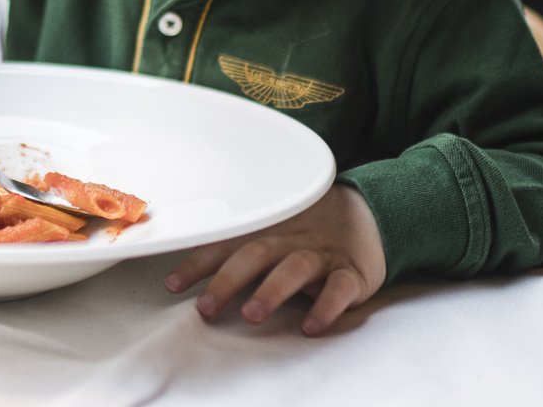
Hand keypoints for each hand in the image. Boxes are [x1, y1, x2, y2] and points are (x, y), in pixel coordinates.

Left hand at [164, 183, 385, 335]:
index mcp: (266, 231)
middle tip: (206, 307)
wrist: (369, 217)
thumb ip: (236, 250)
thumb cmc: (306, 232)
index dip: (198, 264)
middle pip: (256, 254)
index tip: (173, 285)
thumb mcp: (272, 233)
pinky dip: (325, 306)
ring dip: (271, 291)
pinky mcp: (352, 272)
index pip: (225, 245)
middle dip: (228, 280)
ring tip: (251, 314)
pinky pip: (340, 288)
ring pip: (295, 268)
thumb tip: (185, 273)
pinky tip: (310, 325)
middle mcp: (290, 240)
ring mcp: (322, 255)